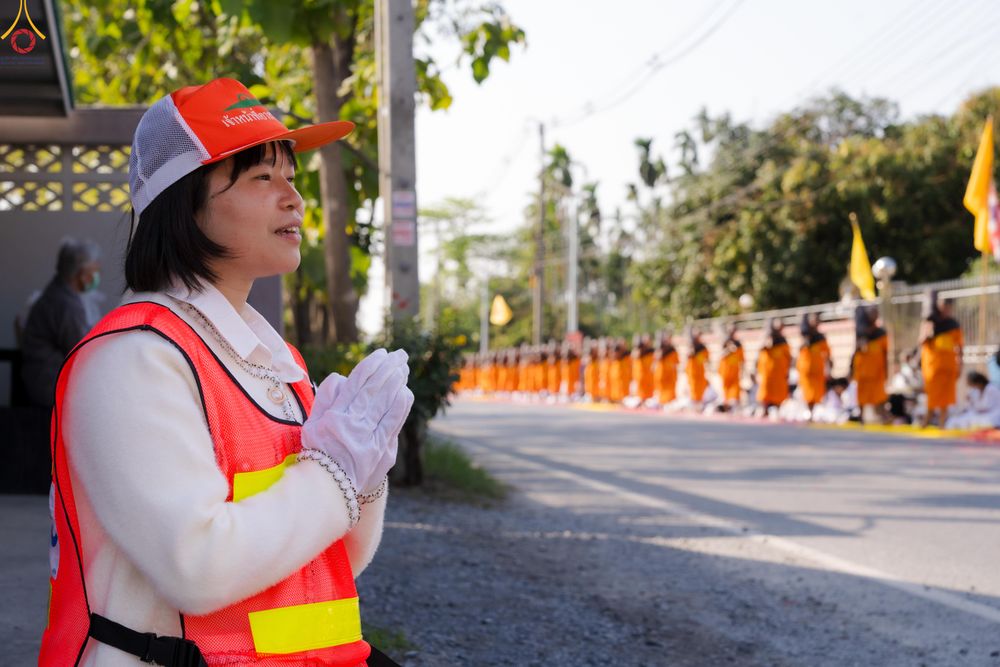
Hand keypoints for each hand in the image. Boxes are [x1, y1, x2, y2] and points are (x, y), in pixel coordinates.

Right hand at [301, 349, 408, 490]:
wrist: (330, 488)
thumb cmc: (320, 451)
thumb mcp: (312, 424)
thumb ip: (325, 398)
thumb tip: (341, 376)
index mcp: (334, 417)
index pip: (356, 383)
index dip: (371, 365)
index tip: (381, 353)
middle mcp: (352, 425)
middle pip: (375, 390)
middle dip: (389, 368)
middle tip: (400, 354)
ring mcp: (368, 438)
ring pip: (386, 403)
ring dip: (398, 382)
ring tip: (404, 368)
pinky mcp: (382, 450)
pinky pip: (394, 422)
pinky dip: (401, 406)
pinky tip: (406, 392)